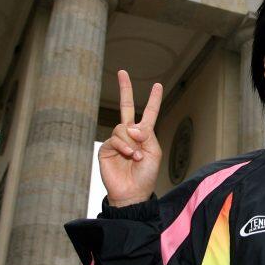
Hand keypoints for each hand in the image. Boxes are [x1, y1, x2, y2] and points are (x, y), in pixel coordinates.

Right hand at [98, 70, 162, 206]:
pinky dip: (124, 146)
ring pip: (122, 128)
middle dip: (125, 88)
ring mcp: (117, 140)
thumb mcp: (154, 152)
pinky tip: (130, 156)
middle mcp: (130, 134)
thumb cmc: (146, 174)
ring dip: (132, 142)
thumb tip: (131, 126)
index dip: (153, 99)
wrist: (132, 192)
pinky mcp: (106, 148)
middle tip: (122, 71)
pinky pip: (115, 139)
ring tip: (136, 156)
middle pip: (125, 107)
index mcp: (145, 134)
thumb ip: (146, 134)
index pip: (149, 112)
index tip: (157, 85)